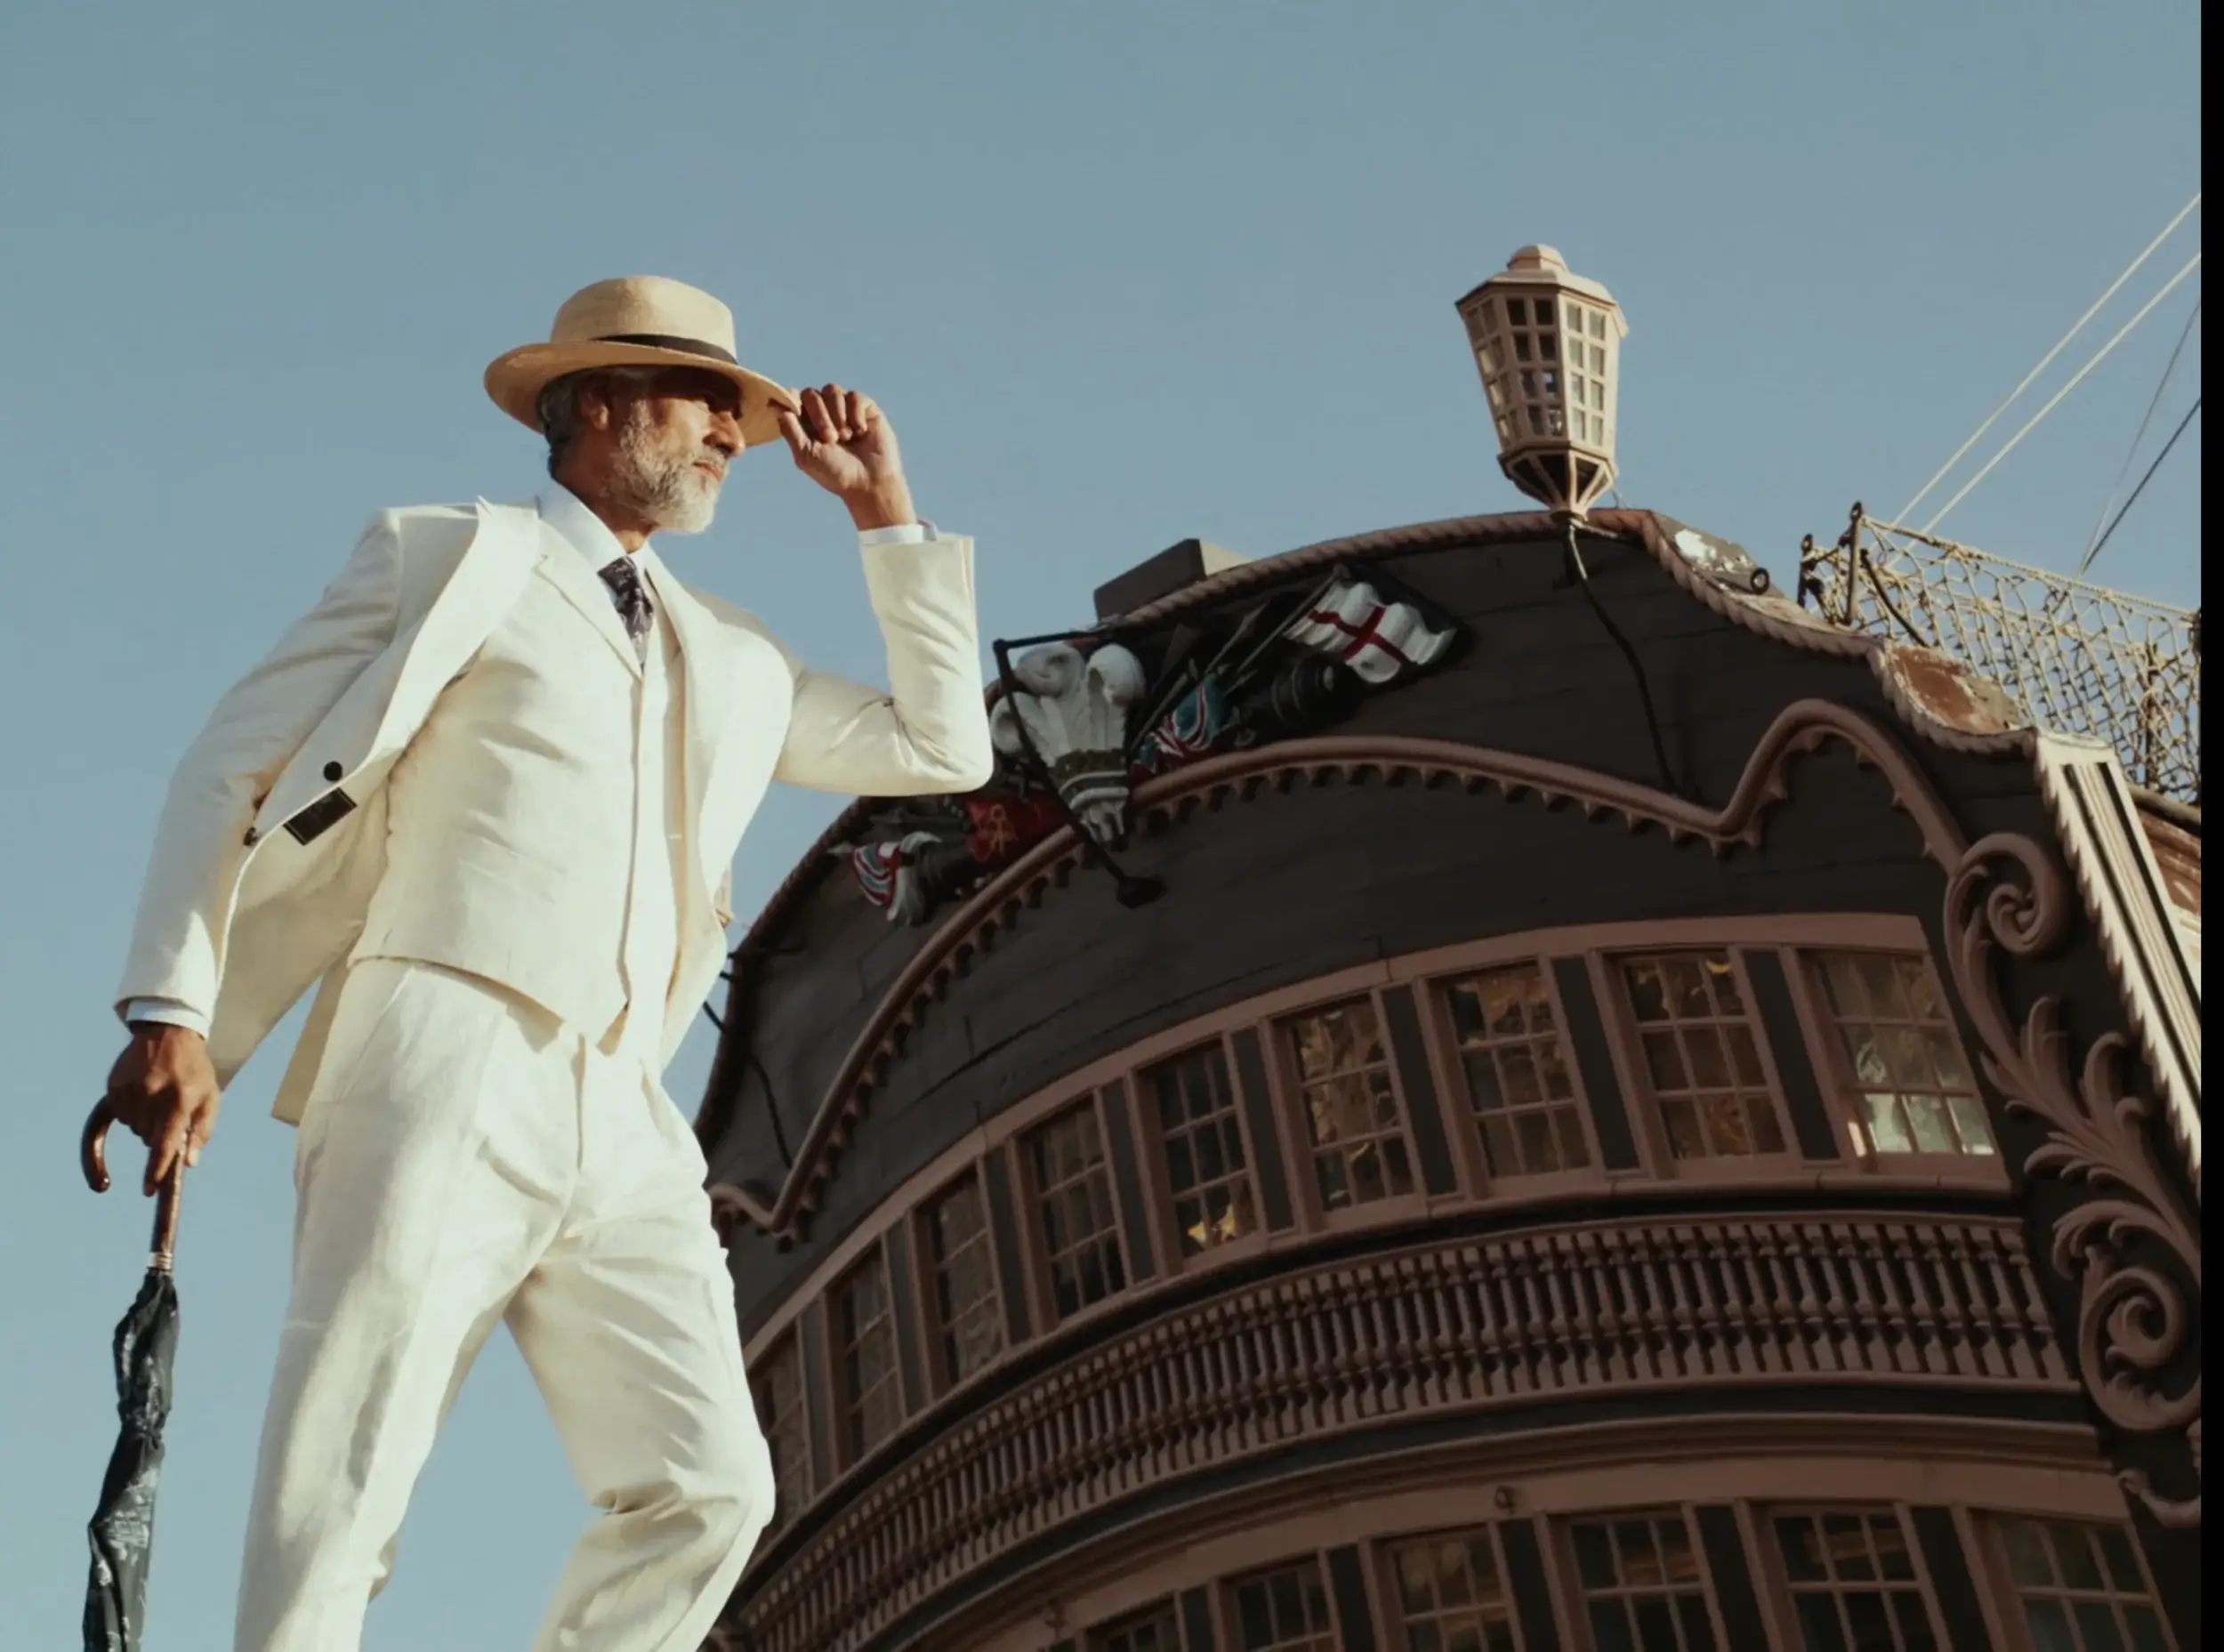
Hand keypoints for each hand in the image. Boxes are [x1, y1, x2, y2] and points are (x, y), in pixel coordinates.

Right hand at [104, 1024, 221, 1193]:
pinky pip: (118, 1118)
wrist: (168, 1033)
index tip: (148, 1189)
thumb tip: (188, 1164)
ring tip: (159, 1099)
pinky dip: (130, 1116)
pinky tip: (140, 1101)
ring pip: (134, 1129)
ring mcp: (130, 1090)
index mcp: (180, 1099)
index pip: (165, 1143)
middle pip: (149, 1139)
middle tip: (170, 1113)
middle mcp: (152, 1095)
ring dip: (145, 1125)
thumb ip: (202, 1131)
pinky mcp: (113, 1087)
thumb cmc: (195, 1070)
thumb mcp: (210, 1097)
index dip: (156, 1169)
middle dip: (159, 1135)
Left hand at [775, 383, 917, 531]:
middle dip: (820, 416)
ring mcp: (844, 408)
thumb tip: (773, 405)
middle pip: (811, 394)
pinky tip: (861, 432)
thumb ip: (790, 430)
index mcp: (805, 423)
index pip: (792, 398)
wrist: (869, 482)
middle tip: (830, 439)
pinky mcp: (865, 407)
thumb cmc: (835, 472)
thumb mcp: (806, 455)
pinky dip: (856, 415)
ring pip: (832, 390)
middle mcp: (823, 412)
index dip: (791, 399)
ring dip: (838, 415)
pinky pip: (855, 397)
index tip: (795, 411)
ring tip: (846, 438)